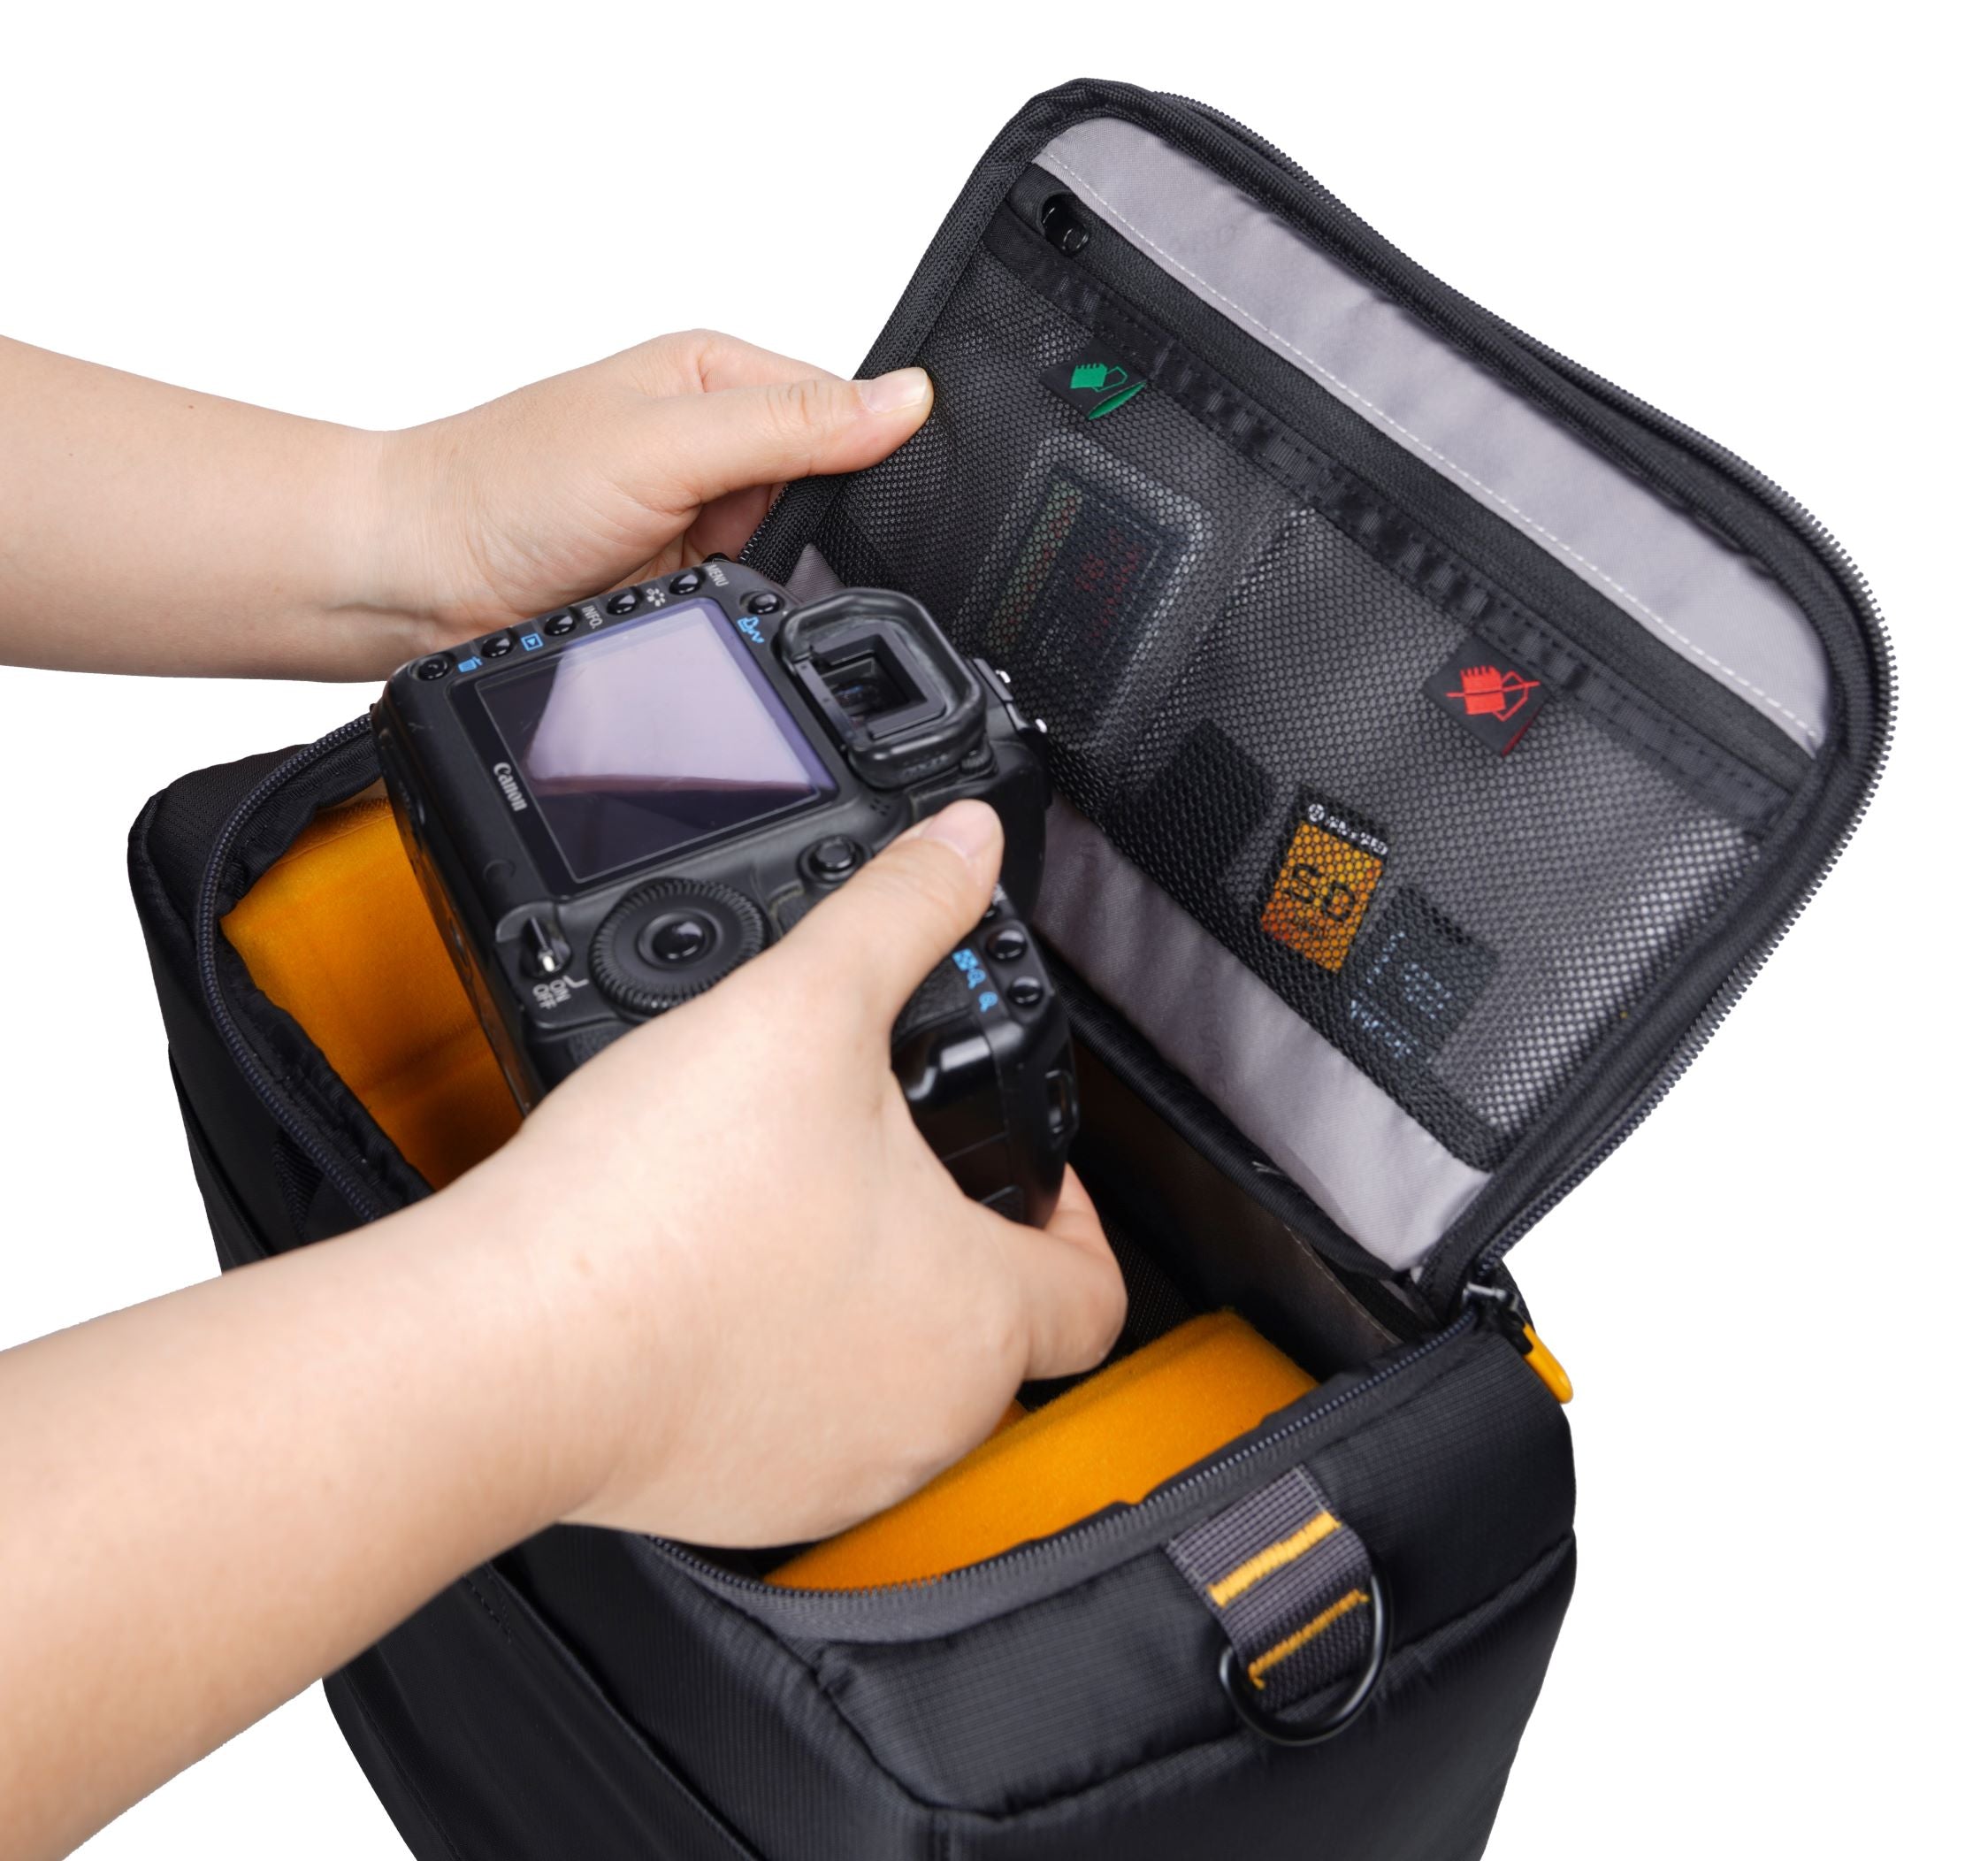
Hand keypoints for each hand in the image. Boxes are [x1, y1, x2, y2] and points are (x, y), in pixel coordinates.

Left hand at [0, 331, 930, 680]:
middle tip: (740, 539)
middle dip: (806, 529)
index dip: (865, 458)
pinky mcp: (684, 583)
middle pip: (830, 491)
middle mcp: (714, 440)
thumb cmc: (499, 487)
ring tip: (693, 569)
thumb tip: (908, 399)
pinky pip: (752, 605)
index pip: (845, 407)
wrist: (413, 584)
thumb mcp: (664, 442)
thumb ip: (790, 423)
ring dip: (764, 577)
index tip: (849, 501)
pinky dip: (736, 615)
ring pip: (796, 558)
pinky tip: (691, 606)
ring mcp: (700, 516)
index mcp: (718, 374)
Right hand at [457, 799, 1125, 1542]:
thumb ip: (900, 913)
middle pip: (999, 1332)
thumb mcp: (804, 1009)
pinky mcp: (743, 1500)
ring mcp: (837, 1473)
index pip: (1096, 1292)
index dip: (1082, 1219)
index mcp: (978, 1313)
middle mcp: (928, 1417)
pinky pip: (806, 1427)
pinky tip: (721, 1290)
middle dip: (961, 1241)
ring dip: (875, 1302)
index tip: (1028, 1174)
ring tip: (797, 1211)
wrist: (503, 1350)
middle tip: (891, 1163)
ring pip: (902, 1383)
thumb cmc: (658, 1210)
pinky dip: (788, 1361)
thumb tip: (966, 844)